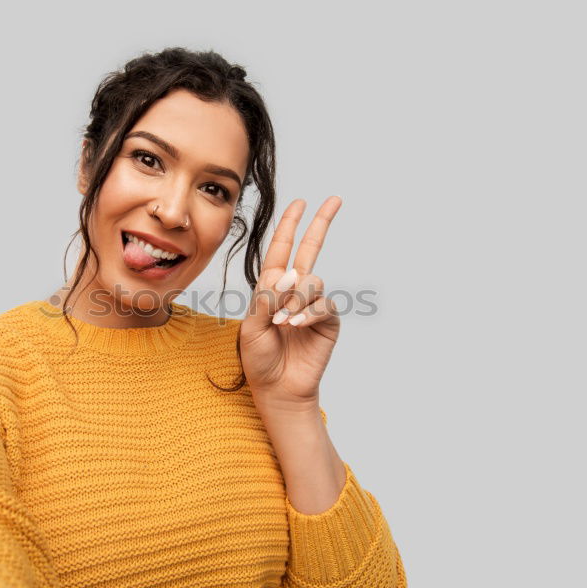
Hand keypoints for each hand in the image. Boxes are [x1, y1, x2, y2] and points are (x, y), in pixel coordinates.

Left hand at [239, 196, 342, 417]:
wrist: (277, 388)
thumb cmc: (259, 359)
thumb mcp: (251, 326)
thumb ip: (266, 298)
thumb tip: (293, 275)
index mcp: (271, 288)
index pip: (282, 250)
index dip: (290, 225)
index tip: (300, 202)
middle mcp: (295, 291)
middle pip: (310, 249)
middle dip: (321, 223)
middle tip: (335, 199)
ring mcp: (313, 304)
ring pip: (313, 281)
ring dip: (296, 298)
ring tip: (283, 322)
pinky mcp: (328, 321)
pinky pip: (324, 304)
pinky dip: (308, 313)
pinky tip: (297, 326)